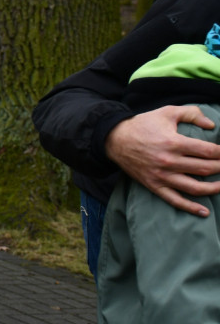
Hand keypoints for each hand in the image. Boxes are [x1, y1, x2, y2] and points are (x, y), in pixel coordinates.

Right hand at [105, 105, 219, 215]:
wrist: (115, 139)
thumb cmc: (143, 125)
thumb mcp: (166, 112)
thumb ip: (191, 114)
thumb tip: (211, 126)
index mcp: (173, 142)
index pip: (208, 151)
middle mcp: (169, 161)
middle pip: (205, 169)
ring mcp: (161, 176)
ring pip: (195, 187)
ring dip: (214, 188)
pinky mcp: (154, 185)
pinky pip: (175, 200)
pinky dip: (190, 208)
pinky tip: (204, 211)